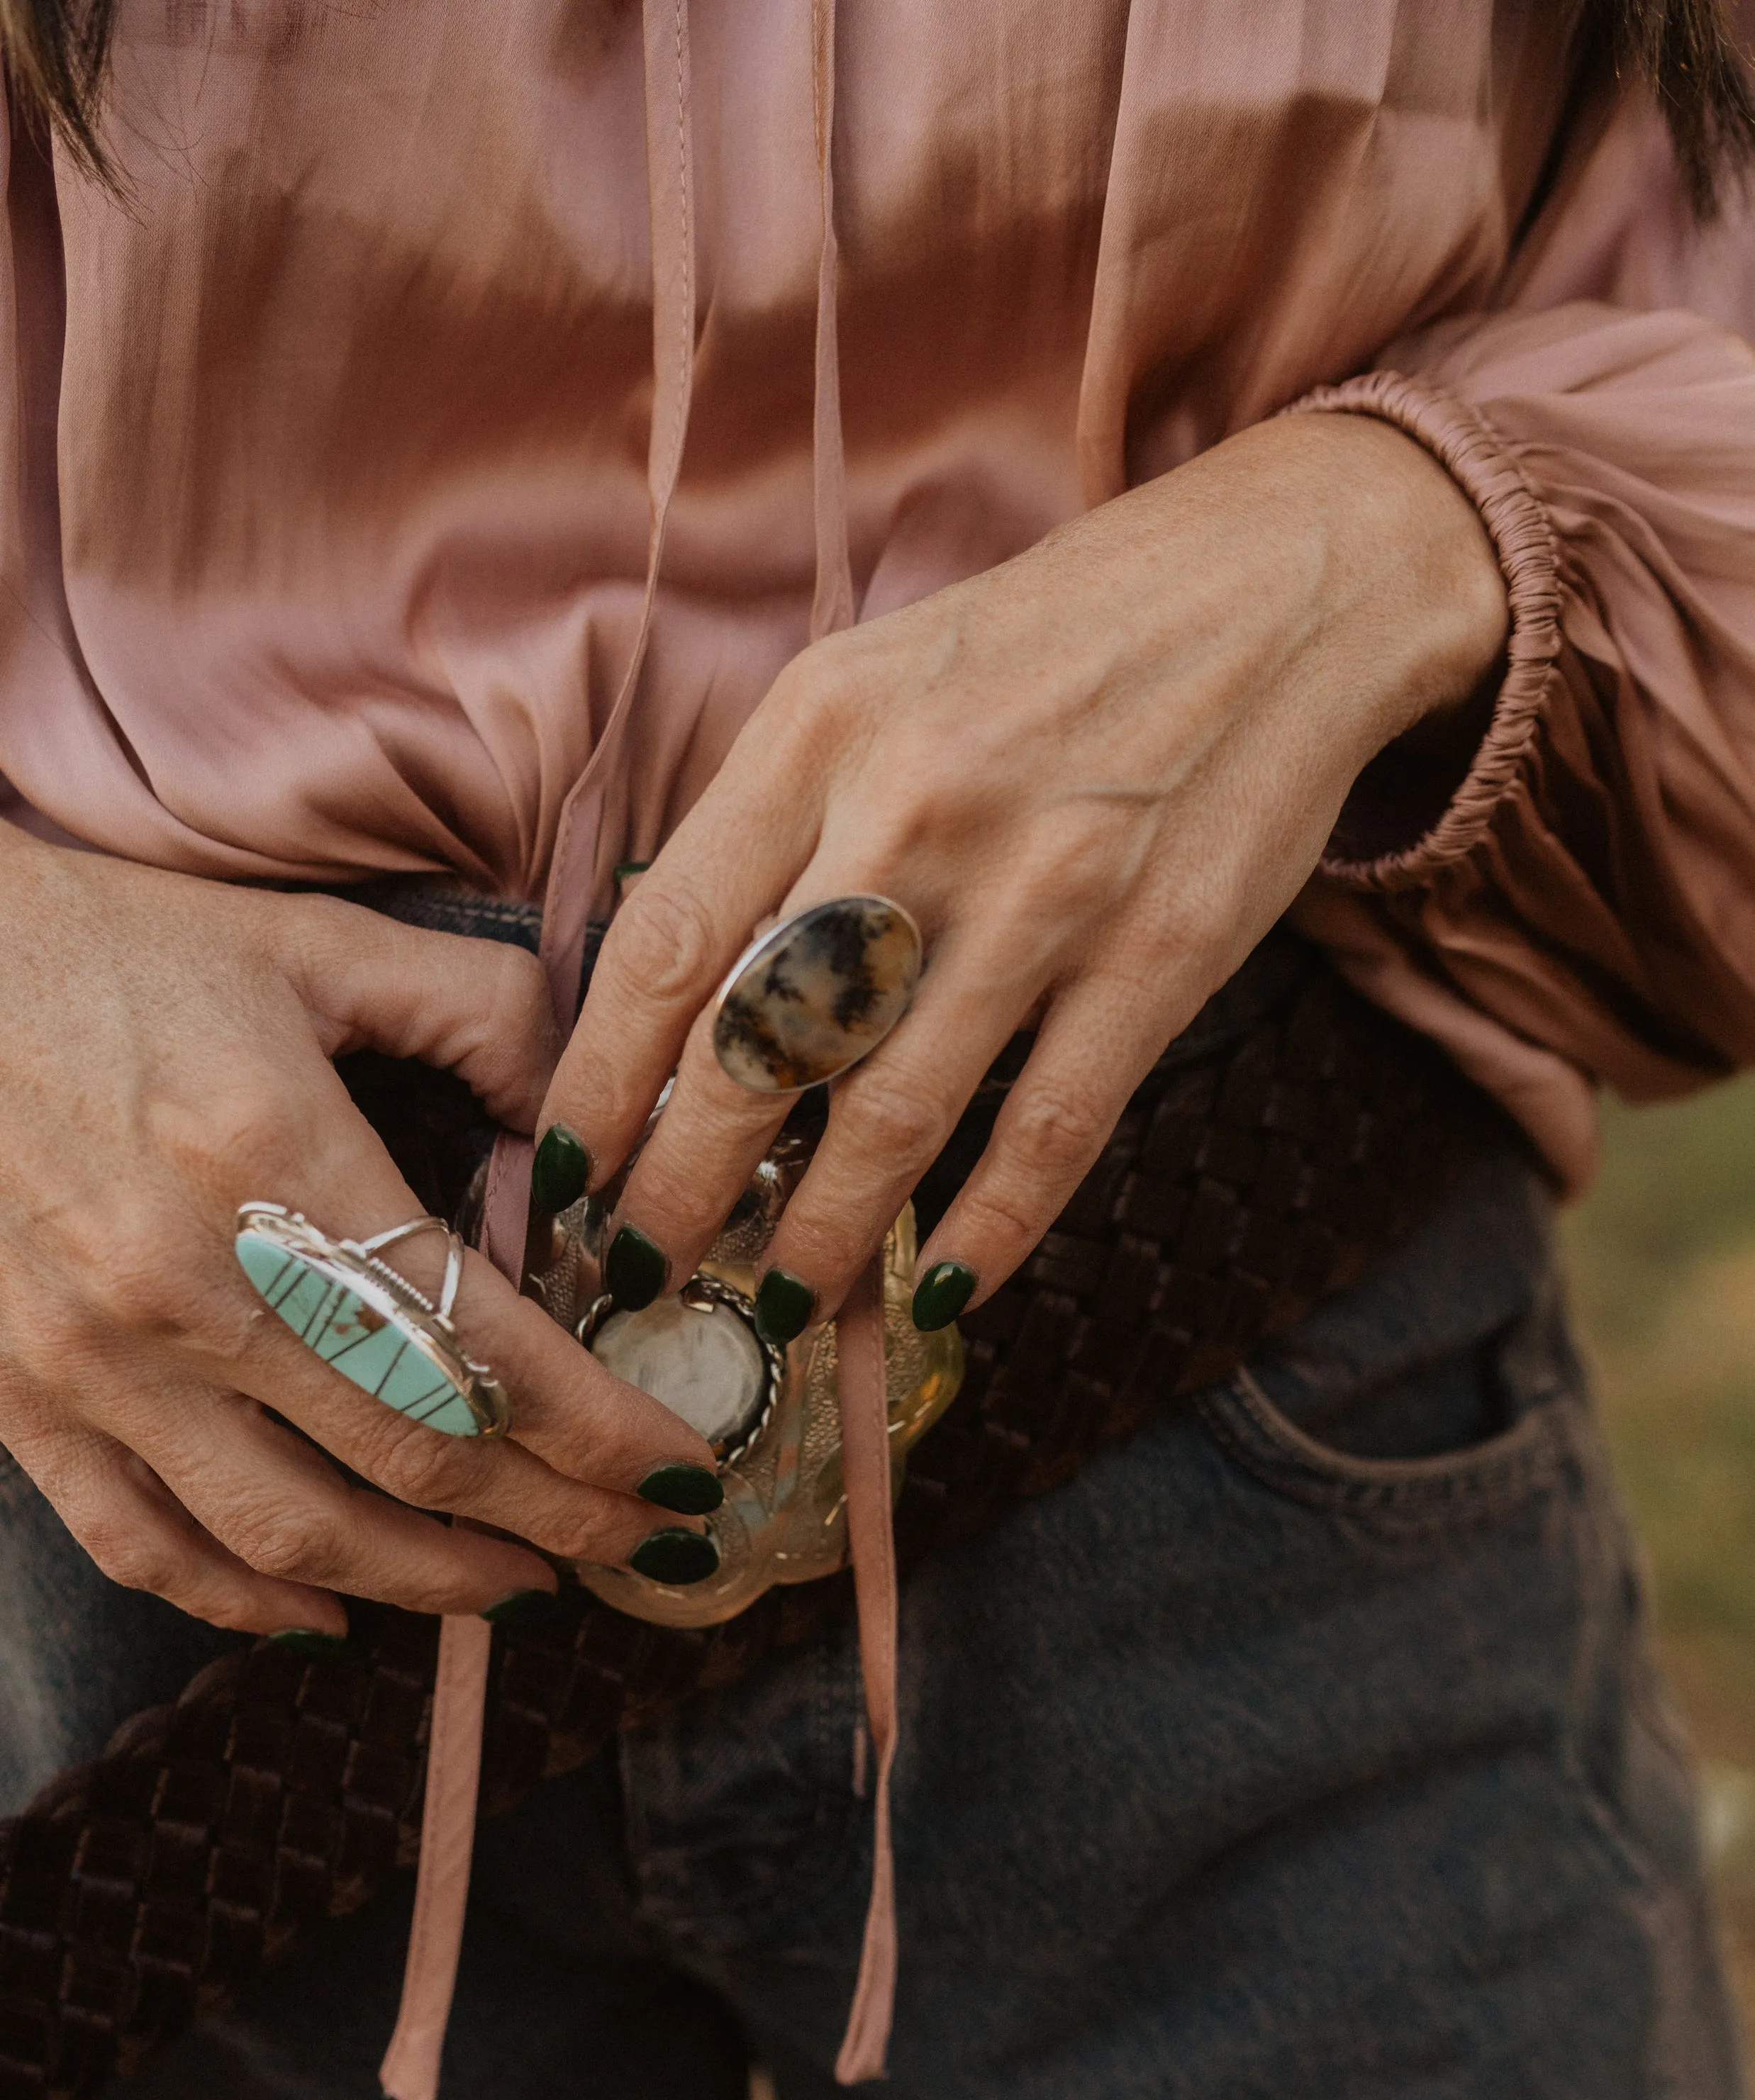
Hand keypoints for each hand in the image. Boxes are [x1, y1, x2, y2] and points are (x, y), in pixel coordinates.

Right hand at [0, 838, 719, 1635]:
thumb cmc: (118, 951)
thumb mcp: (317, 943)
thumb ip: (483, 1016)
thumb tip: (597, 1123)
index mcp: (271, 1153)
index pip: (482, 1339)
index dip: (601, 1428)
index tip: (682, 1472)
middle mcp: (182, 1278)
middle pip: (413, 1452)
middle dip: (555, 1516)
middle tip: (641, 1544)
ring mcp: (90, 1355)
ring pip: (291, 1529)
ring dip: (428, 1582)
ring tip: (521, 1588)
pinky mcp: (20, 1397)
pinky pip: (142, 1544)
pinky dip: (245, 1601)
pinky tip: (332, 1612)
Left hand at [541, 413, 1507, 1325]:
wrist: (1282, 584)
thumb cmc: (1051, 639)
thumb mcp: (874, 678)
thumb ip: (777, 818)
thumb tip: (686, 993)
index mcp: (824, 725)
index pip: (669, 941)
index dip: (600, 1082)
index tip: (563, 1173)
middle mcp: (919, 807)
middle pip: (761, 1047)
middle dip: (680, 1190)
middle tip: (636, 1272)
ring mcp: (1048, 887)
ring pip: (895, 1112)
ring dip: (819, 1233)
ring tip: (772, 1300)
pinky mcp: (1161, 952)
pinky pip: (1052, 1129)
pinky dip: (991, 1229)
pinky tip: (940, 1290)